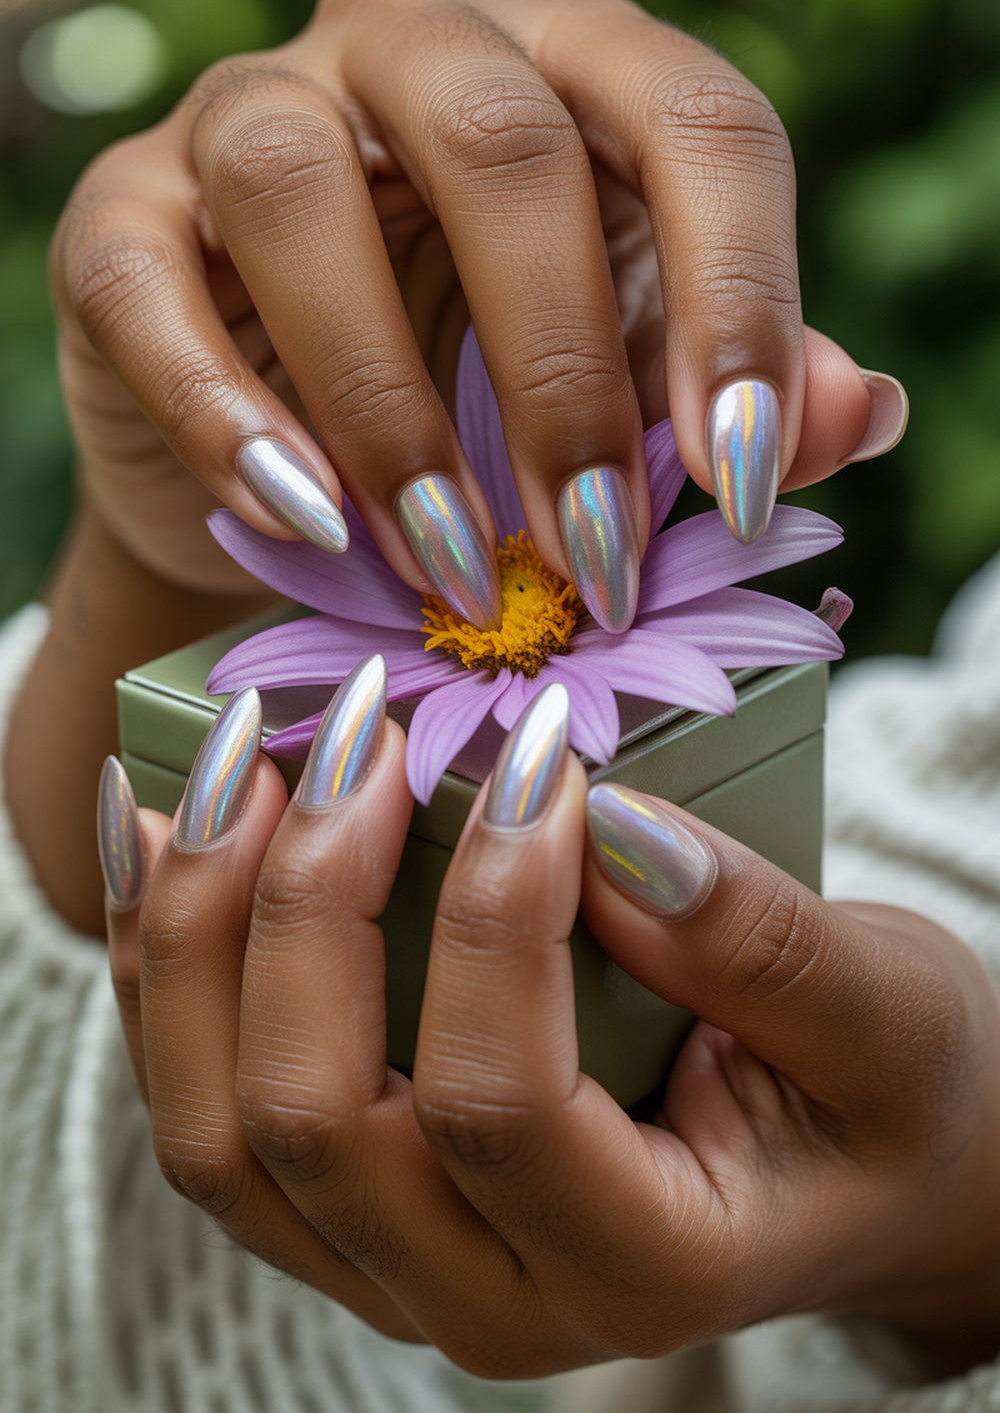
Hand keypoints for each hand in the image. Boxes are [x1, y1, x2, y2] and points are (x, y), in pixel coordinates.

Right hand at [53, 0, 886, 623]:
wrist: (295, 475)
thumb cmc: (483, 416)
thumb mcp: (630, 393)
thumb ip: (737, 395)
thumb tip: (860, 418)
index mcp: (571, 73)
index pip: (695, 119)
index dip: (743, 295)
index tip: (749, 480)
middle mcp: (410, 52)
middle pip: (497, 142)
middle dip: (560, 377)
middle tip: (592, 559)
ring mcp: (248, 117)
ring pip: (298, 192)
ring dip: (386, 406)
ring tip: (446, 565)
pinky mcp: (124, 218)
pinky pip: (153, 288)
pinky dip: (228, 417)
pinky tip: (303, 525)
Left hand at [102, 673, 999, 1376]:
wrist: (846, 1165)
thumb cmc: (880, 1096)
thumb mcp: (886, 1020)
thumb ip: (766, 947)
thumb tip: (614, 828)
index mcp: (639, 1272)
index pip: (503, 1109)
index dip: (495, 916)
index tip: (538, 757)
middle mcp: (487, 1299)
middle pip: (313, 1125)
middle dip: (307, 902)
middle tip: (354, 730)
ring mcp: (396, 1260)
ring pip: (217, 1133)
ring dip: (197, 931)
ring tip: (222, 760)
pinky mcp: (349, 1198)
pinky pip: (203, 1100)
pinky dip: (167, 958)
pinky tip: (164, 824)